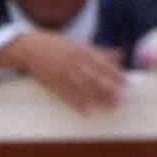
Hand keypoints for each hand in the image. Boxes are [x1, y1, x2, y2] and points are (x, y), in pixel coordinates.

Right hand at [0, 27, 126, 111]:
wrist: (31, 48)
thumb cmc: (57, 45)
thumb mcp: (79, 45)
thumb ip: (100, 51)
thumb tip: (120, 55)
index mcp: (82, 51)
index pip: (102, 63)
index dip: (114, 73)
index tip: (124, 82)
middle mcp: (74, 62)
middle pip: (94, 77)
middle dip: (106, 89)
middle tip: (117, 100)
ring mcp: (63, 73)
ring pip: (82, 87)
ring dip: (95, 97)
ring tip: (106, 106)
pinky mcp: (53, 82)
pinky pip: (67, 94)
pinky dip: (76, 103)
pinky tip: (85, 110)